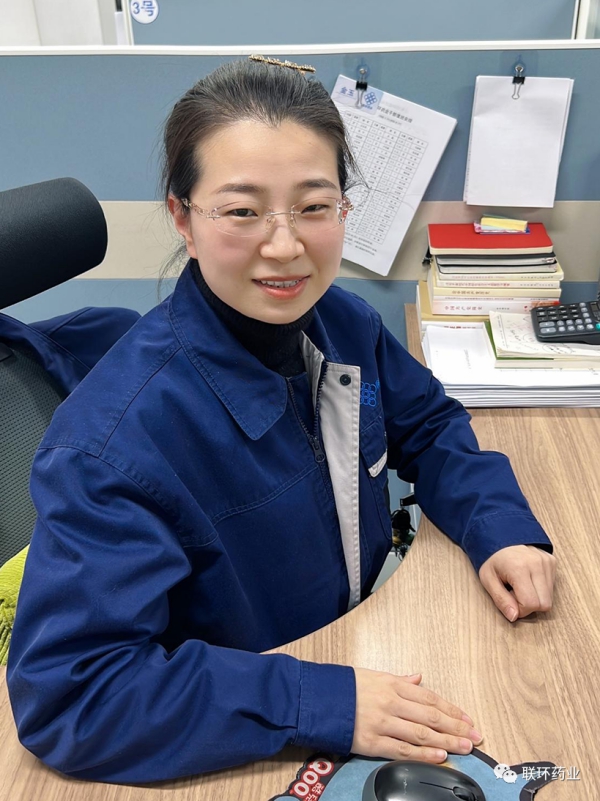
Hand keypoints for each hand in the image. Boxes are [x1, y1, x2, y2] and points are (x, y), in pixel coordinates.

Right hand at [351, 668, 481, 762]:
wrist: (315, 699)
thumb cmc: (343, 686)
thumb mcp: (372, 675)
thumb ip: (399, 680)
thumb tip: (419, 678)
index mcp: (392, 684)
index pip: (430, 698)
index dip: (451, 710)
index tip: (467, 719)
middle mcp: (391, 702)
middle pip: (431, 716)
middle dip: (456, 727)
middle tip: (475, 736)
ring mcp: (383, 723)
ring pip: (422, 734)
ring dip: (447, 741)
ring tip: (465, 747)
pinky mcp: (372, 742)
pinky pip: (403, 750)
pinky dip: (424, 754)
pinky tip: (440, 756)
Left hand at [479, 545, 556, 621]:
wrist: (500, 534)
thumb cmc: (492, 559)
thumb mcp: (488, 580)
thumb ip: (501, 600)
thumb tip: (514, 617)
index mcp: (519, 568)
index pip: (531, 604)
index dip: (520, 609)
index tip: (508, 597)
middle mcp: (537, 564)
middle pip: (545, 604)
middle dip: (529, 605)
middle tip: (514, 593)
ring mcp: (547, 562)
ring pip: (550, 597)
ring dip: (535, 597)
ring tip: (520, 585)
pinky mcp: (552, 562)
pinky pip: (551, 587)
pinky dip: (540, 588)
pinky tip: (527, 579)